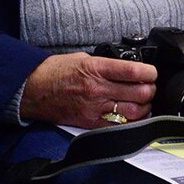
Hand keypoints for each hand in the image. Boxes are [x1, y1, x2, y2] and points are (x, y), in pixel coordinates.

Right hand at [19, 52, 157, 127]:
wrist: (32, 89)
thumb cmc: (53, 72)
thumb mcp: (81, 58)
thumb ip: (104, 65)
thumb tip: (125, 70)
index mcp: (95, 68)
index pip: (133, 71)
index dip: (149, 72)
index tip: (151, 73)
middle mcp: (97, 89)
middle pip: (140, 93)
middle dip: (150, 90)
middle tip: (149, 87)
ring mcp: (95, 108)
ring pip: (135, 111)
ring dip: (144, 107)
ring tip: (142, 102)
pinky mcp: (91, 122)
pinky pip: (120, 126)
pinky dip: (131, 121)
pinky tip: (131, 115)